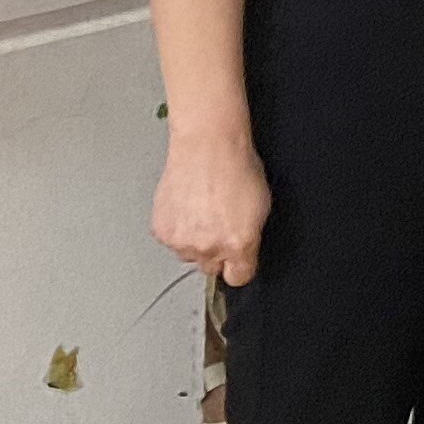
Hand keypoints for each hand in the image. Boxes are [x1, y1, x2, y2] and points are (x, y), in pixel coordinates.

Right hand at [154, 122, 271, 286]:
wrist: (207, 146)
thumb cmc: (237, 168)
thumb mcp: (262, 207)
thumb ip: (250, 237)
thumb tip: (243, 252)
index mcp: (238, 243)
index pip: (239, 277)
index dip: (240, 266)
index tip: (238, 260)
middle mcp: (209, 247)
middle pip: (211, 267)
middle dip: (216, 252)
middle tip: (218, 225)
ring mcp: (182, 240)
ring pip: (189, 255)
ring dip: (194, 241)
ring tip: (201, 210)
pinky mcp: (161, 232)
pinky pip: (172, 241)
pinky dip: (178, 229)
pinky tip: (186, 207)